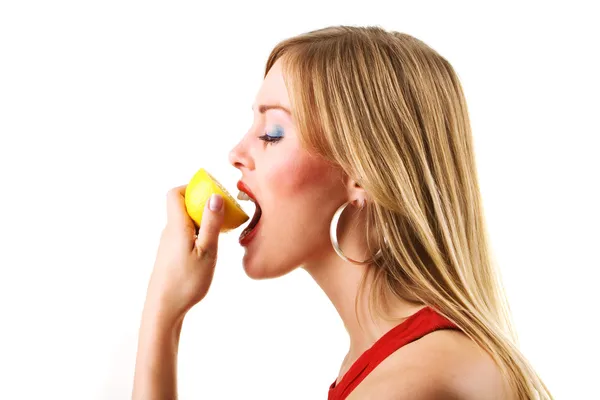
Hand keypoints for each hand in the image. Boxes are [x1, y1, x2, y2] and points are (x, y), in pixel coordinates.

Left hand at [145, 185, 224, 323]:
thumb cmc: (186, 282)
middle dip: (203, 205)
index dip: (192, 187)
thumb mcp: (206, 252)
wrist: (164, 309)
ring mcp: (169, 245)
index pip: (175, 193)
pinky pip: (185, 236)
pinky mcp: (171, 256)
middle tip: (224, 214)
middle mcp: (169, 232)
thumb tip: (215, 197)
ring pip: (186, 223)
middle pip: (182, 206)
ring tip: (220, 234)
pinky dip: (199, 235)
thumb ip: (211, 224)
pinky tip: (209, 250)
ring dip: (203, 222)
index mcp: (176, 226)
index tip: (212, 193)